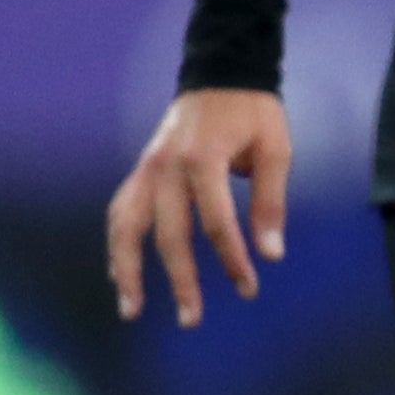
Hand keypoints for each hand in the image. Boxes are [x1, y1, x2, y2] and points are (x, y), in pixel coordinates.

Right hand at [108, 88, 291, 325]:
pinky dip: (118, 245)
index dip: (232, 259)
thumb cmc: (254, 113)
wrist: (220, 74)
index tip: (249, 288)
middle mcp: (165, 167)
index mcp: (202, 160)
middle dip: (181, 280)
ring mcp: (146, 169)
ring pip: (127, 228)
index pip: (216, 223)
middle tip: (192, 320)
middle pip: (168, 234)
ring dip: (127, 271)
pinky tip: (120, 274)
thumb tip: (272, 254)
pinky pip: (121, 212)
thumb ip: (270, 202)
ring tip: (132, 310)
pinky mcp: (140, 171)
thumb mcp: (276, 150)